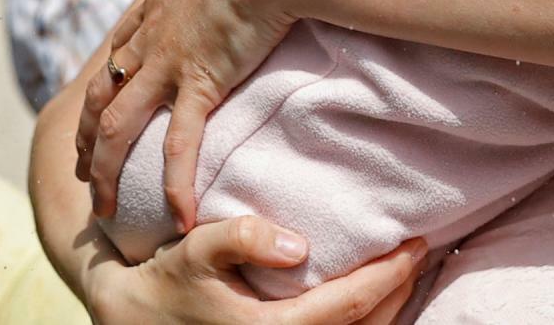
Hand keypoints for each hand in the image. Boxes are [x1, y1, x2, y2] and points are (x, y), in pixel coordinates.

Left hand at [78, 0, 301, 227]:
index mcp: (156, 9)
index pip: (116, 55)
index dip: (101, 90)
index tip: (95, 117)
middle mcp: (150, 38)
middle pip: (101, 96)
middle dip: (87, 138)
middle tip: (83, 174)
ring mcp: (167, 62)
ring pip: (117, 125)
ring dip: (105, 171)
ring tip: (104, 211)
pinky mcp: (199, 82)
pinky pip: (177, 144)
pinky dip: (173, 184)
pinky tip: (178, 218)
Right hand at [86, 217, 425, 324]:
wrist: (134, 322)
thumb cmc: (168, 281)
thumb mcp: (196, 248)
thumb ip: (242, 237)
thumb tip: (300, 245)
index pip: (348, 306)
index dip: (388, 277)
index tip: (414, 244)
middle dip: (399, 292)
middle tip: (419, 251)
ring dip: (388, 312)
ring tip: (404, 275)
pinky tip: (373, 303)